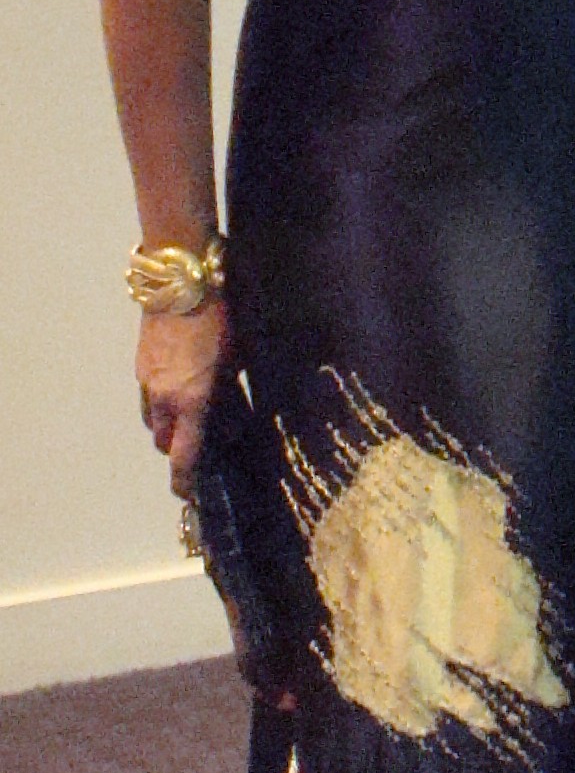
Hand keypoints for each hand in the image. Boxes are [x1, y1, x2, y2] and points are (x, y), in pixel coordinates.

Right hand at [137, 299, 231, 496]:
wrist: (180, 278)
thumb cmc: (218, 317)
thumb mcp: (236, 357)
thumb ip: (229, 392)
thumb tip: (231, 414)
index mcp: (191, 401)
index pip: (183, 456)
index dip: (184, 480)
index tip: (187, 494)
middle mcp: (163, 397)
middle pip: (163, 441)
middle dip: (177, 448)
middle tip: (199, 440)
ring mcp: (147, 379)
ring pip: (151, 418)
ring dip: (167, 422)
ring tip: (191, 408)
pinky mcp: (140, 362)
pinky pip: (148, 393)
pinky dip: (161, 398)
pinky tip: (181, 379)